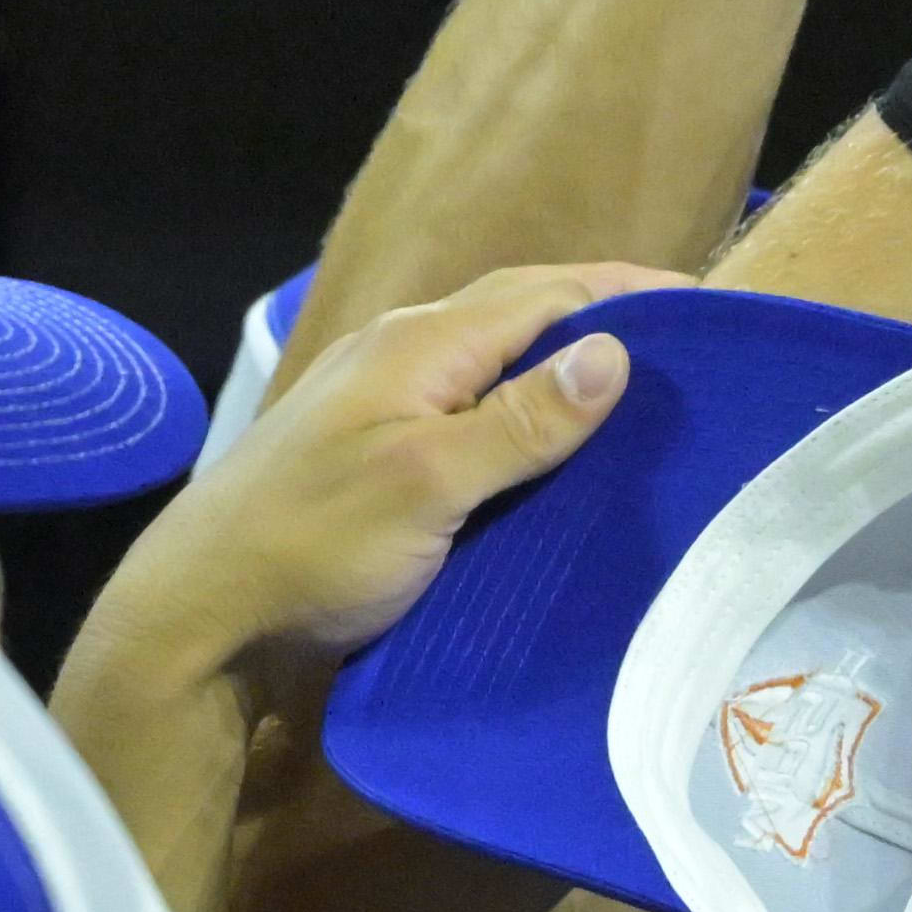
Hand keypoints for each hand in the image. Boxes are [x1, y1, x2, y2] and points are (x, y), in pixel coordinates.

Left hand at [98, 263, 686, 682]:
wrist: (199, 618)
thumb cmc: (310, 546)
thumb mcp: (427, 484)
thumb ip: (520, 421)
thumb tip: (614, 351)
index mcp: (418, 344)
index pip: (545, 293)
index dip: (628, 295)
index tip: (712, 309)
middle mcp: (402, 359)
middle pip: (522, 319)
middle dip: (606, 325)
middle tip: (695, 358)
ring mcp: (382, 409)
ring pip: (496, 370)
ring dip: (566, 377)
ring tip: (646, 411)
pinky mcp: (376, 462)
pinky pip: (472, 419)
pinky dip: (527, 426)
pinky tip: (559, 467)